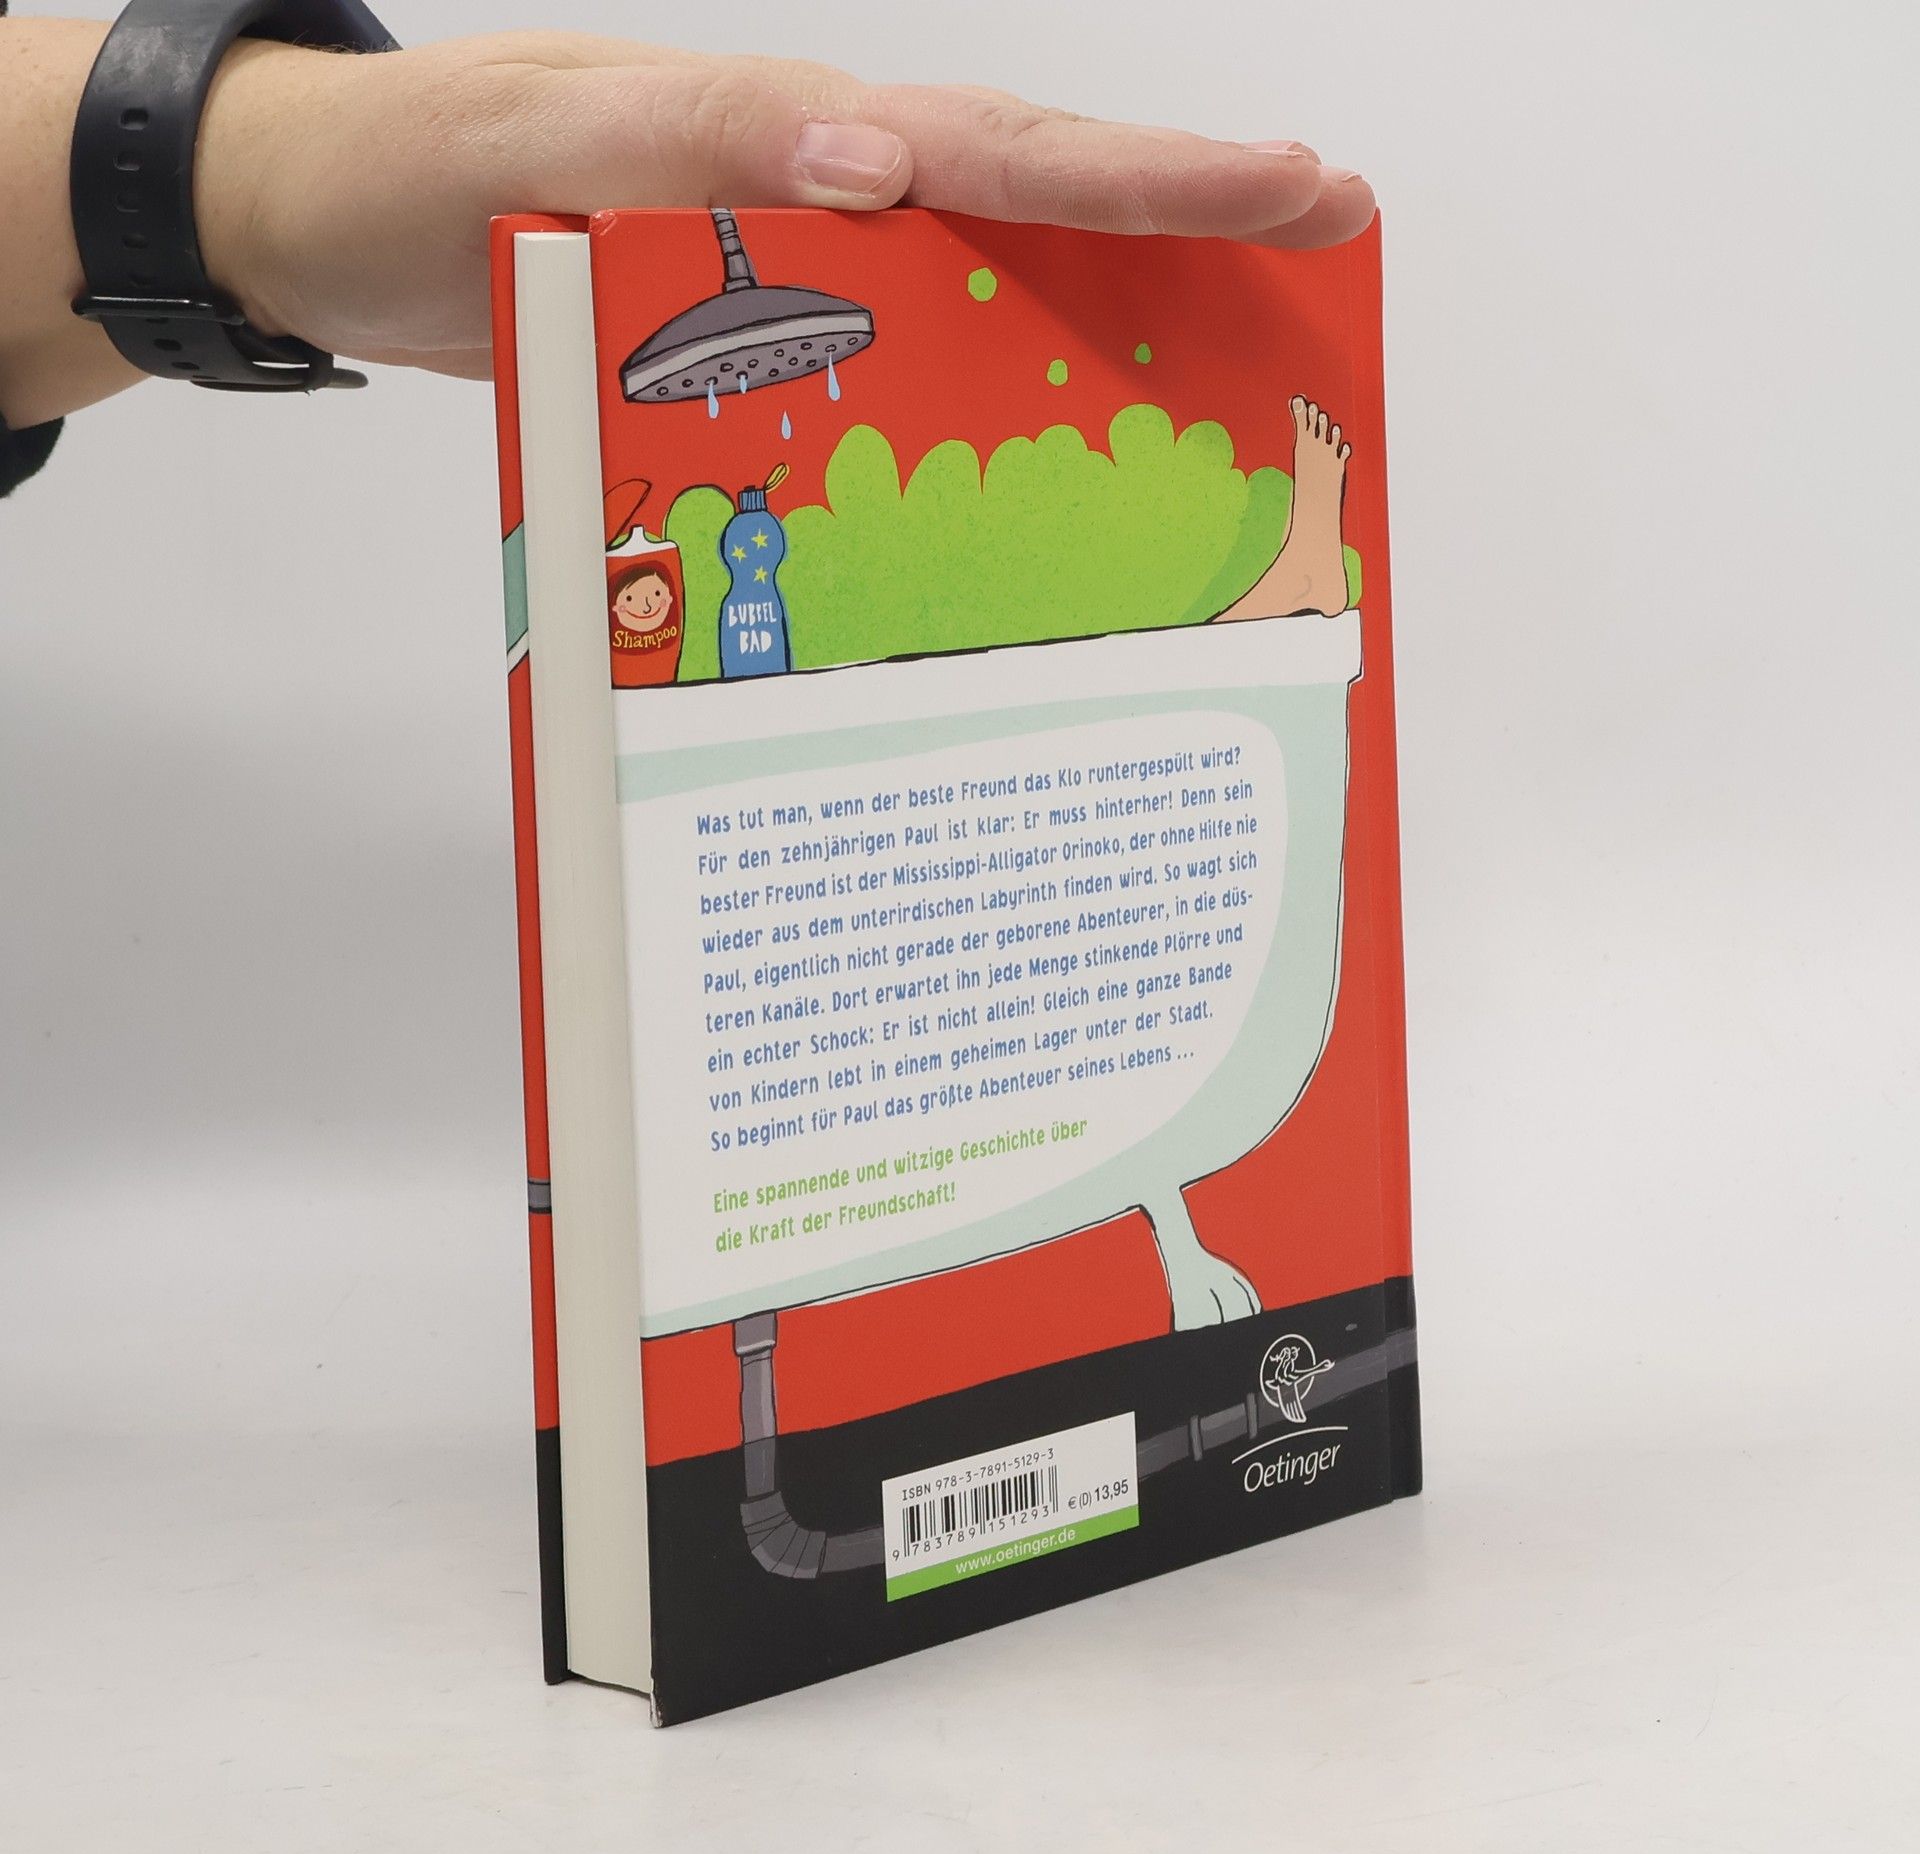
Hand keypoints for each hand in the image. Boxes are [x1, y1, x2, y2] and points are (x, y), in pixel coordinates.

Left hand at [195, 31, 1374, 379]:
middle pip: (1034, 206)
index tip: (1295, 184)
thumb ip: (689, 145)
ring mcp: (796, 274)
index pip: (1003, 150)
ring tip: (1230, 373)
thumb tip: (870, 156)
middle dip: (1187, 223)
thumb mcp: (530, 146)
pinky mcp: (759, 344)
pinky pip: (897, 367)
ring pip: (984, 288)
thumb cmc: (408, 178)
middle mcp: (816, 201)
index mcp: (788, 137)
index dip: (1155, 175)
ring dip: (1108, 320)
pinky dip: (977, 403)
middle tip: (1327, 243)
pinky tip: (1028, 462)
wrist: (316, 231)